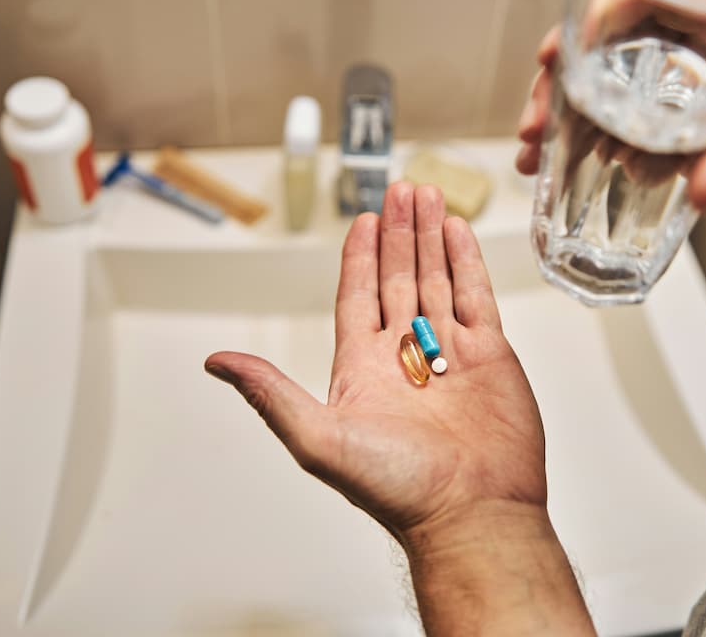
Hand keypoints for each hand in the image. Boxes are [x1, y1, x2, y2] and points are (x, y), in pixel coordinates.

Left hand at [205, 183, 593, 634]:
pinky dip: (466, 263)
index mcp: (363, 369)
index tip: (363, 219)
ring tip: (428, 196)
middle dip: (399, 234)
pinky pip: (474, 297)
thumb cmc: (398, 489)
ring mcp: (450, 354)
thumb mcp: (319, 438)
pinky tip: (457, 232)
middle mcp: (405, 356)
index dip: (359, 257)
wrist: (472, 514)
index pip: (357, 296)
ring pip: (437, 280)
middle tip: (401, 191)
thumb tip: (216, 362)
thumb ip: (270, 393)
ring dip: (430, 238)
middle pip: (399, 278)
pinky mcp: (489, 356)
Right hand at [516, 0, 705, 219]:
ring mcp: (688, 74)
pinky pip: (622, 109)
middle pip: (614, 34)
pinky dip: (593, 134)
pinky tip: (580, 164)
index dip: (600, 12)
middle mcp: (705, 39)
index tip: (564, 53)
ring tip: (537, 152)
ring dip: (568, 110)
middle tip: (537, 124)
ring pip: (608, 73)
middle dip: (565, 77)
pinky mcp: (680, 108)